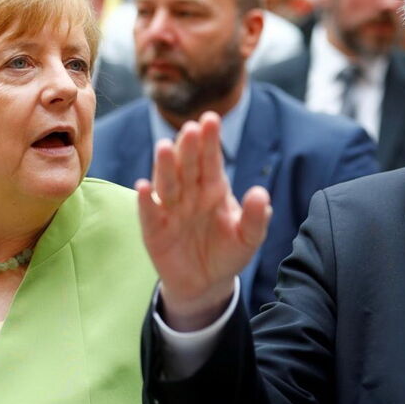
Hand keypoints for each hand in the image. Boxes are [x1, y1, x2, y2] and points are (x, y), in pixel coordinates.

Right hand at [136, 112, 271, 330]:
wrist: (207, 284)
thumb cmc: (228, 253)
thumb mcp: (248, 238)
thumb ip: (255, 217)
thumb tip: (261, 194)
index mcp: (214, 188)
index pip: (212, 160)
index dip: (211, 141)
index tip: (211, 119)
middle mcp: (190, 193)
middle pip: (188, 166)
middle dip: (189, 147)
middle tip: (191, 127)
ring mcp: (170, 209)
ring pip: (167, 183)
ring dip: (165, 166)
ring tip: (165, 147)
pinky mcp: (154, 230)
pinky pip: (149, 213)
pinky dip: (145, 201)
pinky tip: (143, 186)